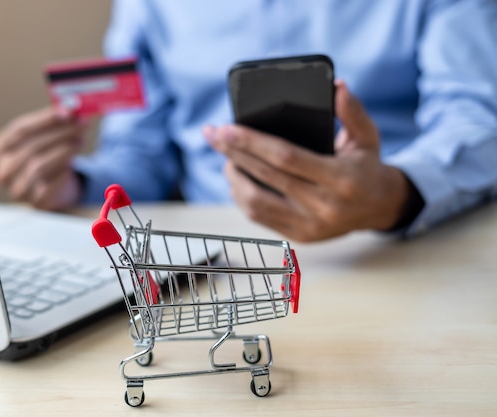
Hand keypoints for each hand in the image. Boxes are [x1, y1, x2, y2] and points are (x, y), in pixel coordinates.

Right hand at [0, 106, 86, 209]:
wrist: (57, 188)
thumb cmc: (48, 156)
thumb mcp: (48, 137)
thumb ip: (57, 122)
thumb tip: (74, 109)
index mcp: (0, 149)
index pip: (19, 130)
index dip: (44, 120)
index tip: (66, 112)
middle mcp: (3, 170)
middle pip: (31, 147)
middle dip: (59, 134)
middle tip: (80, 124)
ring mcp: (17, 189)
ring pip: (38, 166)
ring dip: (62, 151)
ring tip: (79, 142)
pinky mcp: (35, 202)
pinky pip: (48, 186)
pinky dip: (61, 172)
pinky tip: (72, 165)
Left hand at [205, 81, 413, 241]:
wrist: (378, 209)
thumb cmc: (367, 166)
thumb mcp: (368, 136)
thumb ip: (353, 111)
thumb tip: (337, 86)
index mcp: (341, 179)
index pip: (286, 158)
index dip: (252, 143)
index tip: (226, 128)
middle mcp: (324, 206)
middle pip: (265, 177)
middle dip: (233, 153)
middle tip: (212, 134)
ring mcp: (309, 226)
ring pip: (256, 203)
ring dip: (234, 178)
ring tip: (225, 156)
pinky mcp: (299, 237)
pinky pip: (260, 217)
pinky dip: (242, 197)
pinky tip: (236, 178)